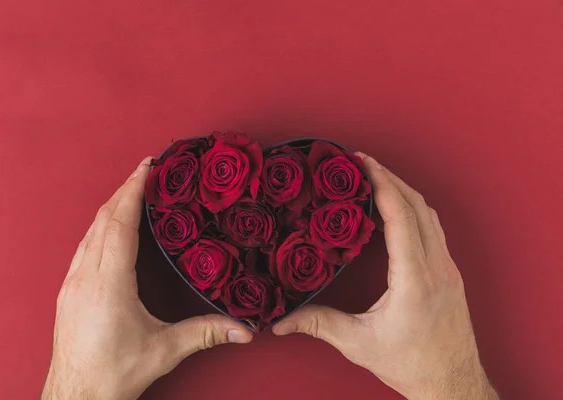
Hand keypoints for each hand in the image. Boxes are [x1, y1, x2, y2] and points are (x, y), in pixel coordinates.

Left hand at [42, 157, 252, 399]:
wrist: (74, 396)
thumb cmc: (111, 374)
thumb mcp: (164, 351)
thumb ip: (205, 333)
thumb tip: (243, 329)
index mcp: (109, 283)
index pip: (119, 223)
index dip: (133, 190)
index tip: (146, 167)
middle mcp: (86, 276)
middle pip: (103, 219)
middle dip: (124, 190)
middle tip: (146, 170)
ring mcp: (72, 283)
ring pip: (90, 231)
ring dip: (111, 207)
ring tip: (130, 192)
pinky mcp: (68, 291)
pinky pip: (83, 246)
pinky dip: (100, 227)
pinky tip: (110, 229)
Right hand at [272, 154, 497, 399]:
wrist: (453, 383)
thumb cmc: (412, 364)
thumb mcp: (359, 344)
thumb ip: (319, 325)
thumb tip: (282, 321)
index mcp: (414, 278)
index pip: (400, 216)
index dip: (382, 185)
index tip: (364, 164)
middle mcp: (436, 267)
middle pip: (417, 206)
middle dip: (390, 178)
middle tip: (363, 162)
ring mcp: (448, 269)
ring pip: (430, 215)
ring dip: (405, 192)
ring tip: (378, 179)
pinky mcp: (450, 275)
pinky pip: (434, 229)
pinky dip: (415, 210)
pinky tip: (399, 211)